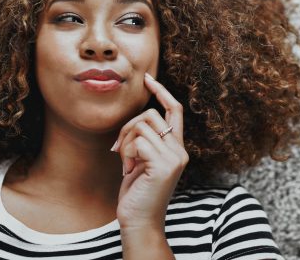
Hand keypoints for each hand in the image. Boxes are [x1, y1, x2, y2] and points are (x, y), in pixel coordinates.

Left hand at [111, 72, 188, 230]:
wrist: (139, 221)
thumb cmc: (137, 192)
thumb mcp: (142, 161)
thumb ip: (145, 141)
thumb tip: (136, 120)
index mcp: (177, 148)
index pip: (175, 110)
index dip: (161, 92)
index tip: (147, 79)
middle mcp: (180, 151)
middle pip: (151, 114)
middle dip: (128, 127)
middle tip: (119, 149)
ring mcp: (174, 158)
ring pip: (142, 125)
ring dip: (126, 143)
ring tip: (126, 164)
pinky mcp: (164, 166)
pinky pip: (138, 141)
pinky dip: (127, 154)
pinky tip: (128, 171)